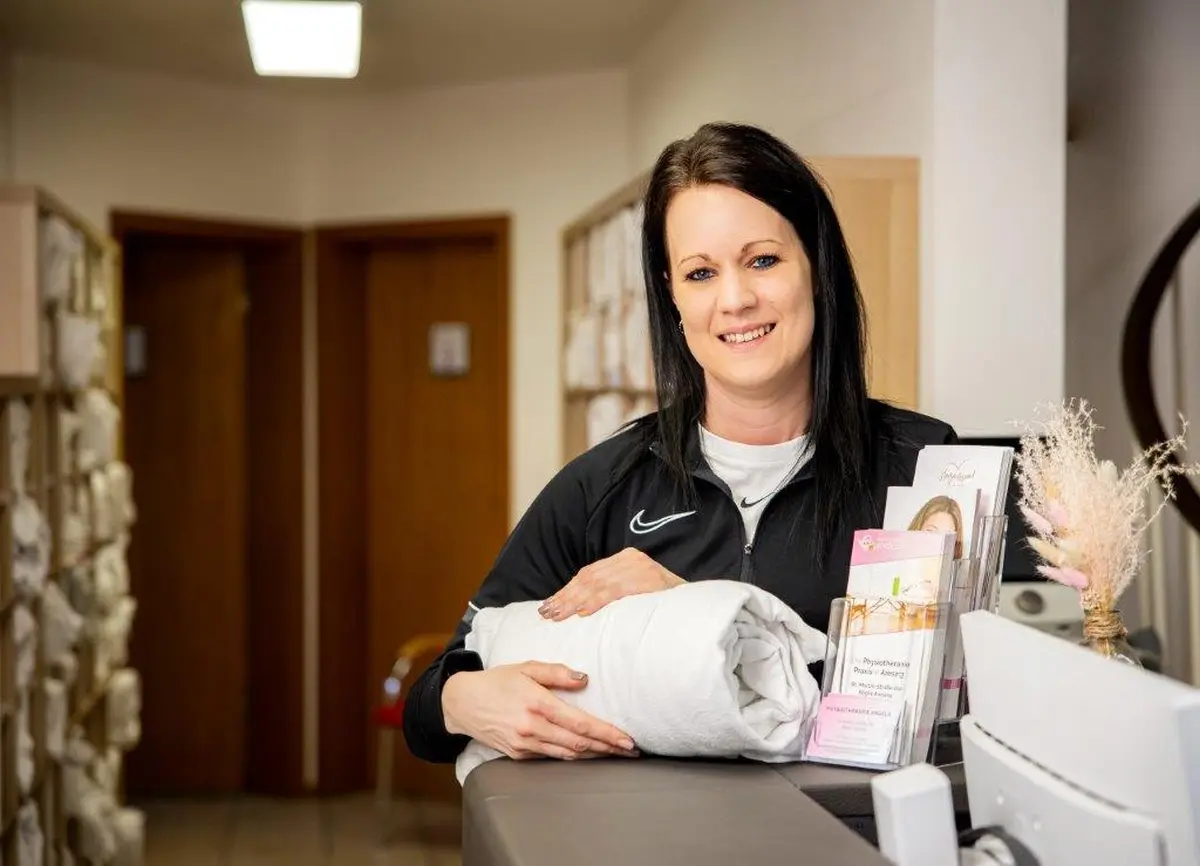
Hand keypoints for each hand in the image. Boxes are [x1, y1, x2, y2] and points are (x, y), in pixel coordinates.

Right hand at [442, 661, 638, 760]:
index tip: (626, 739)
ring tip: (615, 753)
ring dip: (593, 755)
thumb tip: (584, 679)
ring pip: (567, 754)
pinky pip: (551, 757)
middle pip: (578, 743)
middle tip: (631, 750)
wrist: (462, 703)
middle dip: (607, 748)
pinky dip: (571, 756)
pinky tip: (586, 753)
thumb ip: (556, 673)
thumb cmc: (497, 681)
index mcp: (537, 703)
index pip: (580, 723)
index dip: (606, 733)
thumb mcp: (525, 667)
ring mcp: (524, 744)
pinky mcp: (518, 754)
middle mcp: (532, 727)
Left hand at [539, 547, 683, 620]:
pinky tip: (584, 612)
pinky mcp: (650, 580)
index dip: (567, 590)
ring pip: (598, 584)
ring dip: (575, 601)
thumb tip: (582, 608)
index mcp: (627, 559)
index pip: (589, 573)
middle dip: (566, 597)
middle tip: (547, 614)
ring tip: (558, 615)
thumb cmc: (667, 604)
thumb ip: (616, 592)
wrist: (702, 604)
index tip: (548, 605)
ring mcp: (641, 568)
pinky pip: (617, 591)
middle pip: (589, 578)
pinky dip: (597, 601)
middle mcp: (632, 559)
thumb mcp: (638, 592)